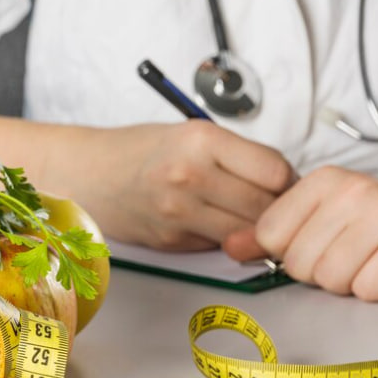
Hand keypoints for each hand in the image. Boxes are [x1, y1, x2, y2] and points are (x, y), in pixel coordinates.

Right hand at [83, 120, 293, 249]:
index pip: (276, 171)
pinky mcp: (173, 240)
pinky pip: (220, 244)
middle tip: (268, 202)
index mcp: (201, 140)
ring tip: (241, 212)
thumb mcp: (192, 134)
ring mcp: (180, 212)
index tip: (280, 180)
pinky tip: (210, 220)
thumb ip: (238, 156)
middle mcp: (190, 175)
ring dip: (253, 228)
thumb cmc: (141, 151)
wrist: (90, 174)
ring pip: (247, 233)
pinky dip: (224, 236)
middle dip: (276, 208)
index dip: (286, 179)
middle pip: (266, 207)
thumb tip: (287, 183)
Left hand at [225, 166, 377, 300]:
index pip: (269, 234)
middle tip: (354, 255)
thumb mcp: (325, 219)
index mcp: (323, 180)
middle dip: (323, 273)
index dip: (289, 254)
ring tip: (373, 260)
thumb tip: (229, 245)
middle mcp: (353, 189)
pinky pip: (368, 290)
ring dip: (351, 283)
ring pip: (332, 279)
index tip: (319, 244)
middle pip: (299, 263)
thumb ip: (274, 234)